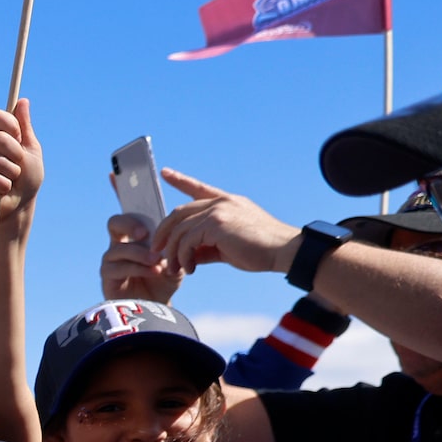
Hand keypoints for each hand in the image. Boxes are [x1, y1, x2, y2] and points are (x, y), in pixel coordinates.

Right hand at [0, 99, 43, 227]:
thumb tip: (22, 100)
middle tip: (17, 167)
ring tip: (10, 180)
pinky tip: (1, 190)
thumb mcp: (30, 150)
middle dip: (16, 155)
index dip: (11, 125)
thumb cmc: (26, 179)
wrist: (18, 206)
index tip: (19, 137)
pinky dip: (3, 185)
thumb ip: (25, 127)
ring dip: (11, 173)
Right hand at [100, 212, 181, 302]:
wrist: (156, 309)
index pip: (128, 217)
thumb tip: (171, 237)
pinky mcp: (107, 279)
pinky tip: (154, 271)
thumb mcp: (174, 262)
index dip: (137, 216)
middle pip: (114, 223)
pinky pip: (119, 268)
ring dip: (141, 253)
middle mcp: (118, 247)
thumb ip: (172, 249)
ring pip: (120, 249)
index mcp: (133, 239)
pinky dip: (138, 268)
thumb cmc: (164, 282)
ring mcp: (110, 262)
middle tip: (144, 234)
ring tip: (158, 262)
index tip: (152, 225)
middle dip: (129, 225)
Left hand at [153, 170, 300, 277]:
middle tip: (156, 251)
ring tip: (175, 269)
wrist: (285, 251)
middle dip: (163, 232)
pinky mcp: (216, 223)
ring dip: (174, 252)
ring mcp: (218, 210)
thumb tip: (187, 256)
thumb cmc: (261, 250)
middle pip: (179, 213)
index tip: (165, 172)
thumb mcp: (228, 246)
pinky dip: (184, 256)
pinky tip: (189, 269)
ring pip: (180, 229)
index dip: (180, 180)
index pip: (198, 188)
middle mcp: (221, 202)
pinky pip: (187, 240)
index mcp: (227, 202)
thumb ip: (207, 247)